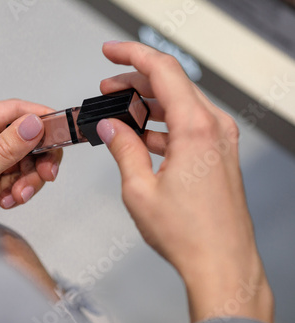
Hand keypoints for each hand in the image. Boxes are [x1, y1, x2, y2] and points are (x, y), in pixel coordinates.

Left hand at [0, 99, 61, 221]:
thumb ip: (3, 151)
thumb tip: (33, 124)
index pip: (11, 111)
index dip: (39, 117)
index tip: (63, 129)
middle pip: (24, 138)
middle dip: (38, 157)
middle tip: (46, 174)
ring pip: (25, 162)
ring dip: (29, 180)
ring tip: (17, 196)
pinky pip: (18, 181)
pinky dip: (21, 192)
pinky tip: (7, 202)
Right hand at [97, 42, 273, 322]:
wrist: (221, 262)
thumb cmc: (188, 233)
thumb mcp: (139, 188)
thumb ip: (122, 148)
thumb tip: (111, 126)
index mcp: (195, 128)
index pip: (162, 70)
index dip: (132, 55)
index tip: (111, 52)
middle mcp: (213, 128)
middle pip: (171, 84)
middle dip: (135, 81)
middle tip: (108, 87)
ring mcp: (220, 140)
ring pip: (179, 104)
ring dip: (148, 104)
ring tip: (119, 112)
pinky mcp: (219, 154)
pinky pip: (187, 125)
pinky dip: (163, 125)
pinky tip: (141, 136)